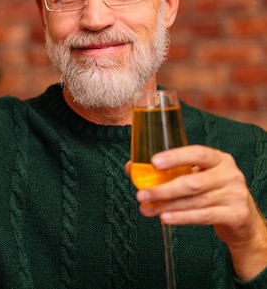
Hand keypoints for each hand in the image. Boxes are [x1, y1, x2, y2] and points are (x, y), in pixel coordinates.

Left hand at [125, 145, 266, 279]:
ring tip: (147, 209)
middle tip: (140, 195)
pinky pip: (204, 216)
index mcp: (219, 159)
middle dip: (163, 189)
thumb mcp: (196, 177)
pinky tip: (165, 218)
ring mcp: (235, 194)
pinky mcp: (236, 214)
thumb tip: (131, 168)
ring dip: (167, 206)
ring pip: (195, 201)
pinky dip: (182, 217)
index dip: (175, 157)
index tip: (153, 162)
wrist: (242, 219)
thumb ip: (168, 172)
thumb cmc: (211, 192)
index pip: (198, 153)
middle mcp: (229, 174)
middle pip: (192, 182)